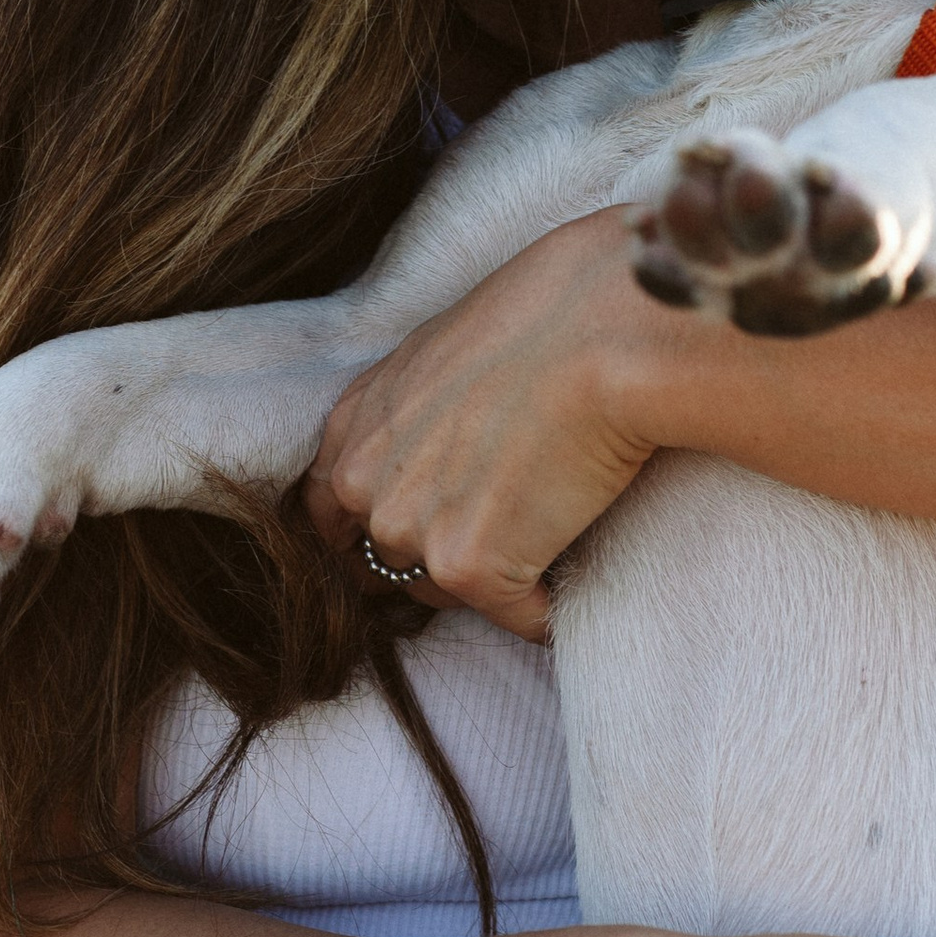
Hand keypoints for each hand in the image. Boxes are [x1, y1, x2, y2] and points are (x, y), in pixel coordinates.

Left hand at [306, 211, 675, 641]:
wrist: (605, 331)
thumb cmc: (548, 318)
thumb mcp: (445, 351)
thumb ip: (417, 409)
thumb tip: (443, 443)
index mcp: (353, 427)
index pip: (331, 513)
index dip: (374, 533)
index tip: (421, 537)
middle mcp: (364, 485)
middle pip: (387, 563)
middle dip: (439, 558)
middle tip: (504, 536)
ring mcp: (412, 531)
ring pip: (445, 594)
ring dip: (490, 584)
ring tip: (544, 546)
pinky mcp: (471, 569)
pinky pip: (515, 619)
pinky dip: (545, 610)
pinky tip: (574, 578)